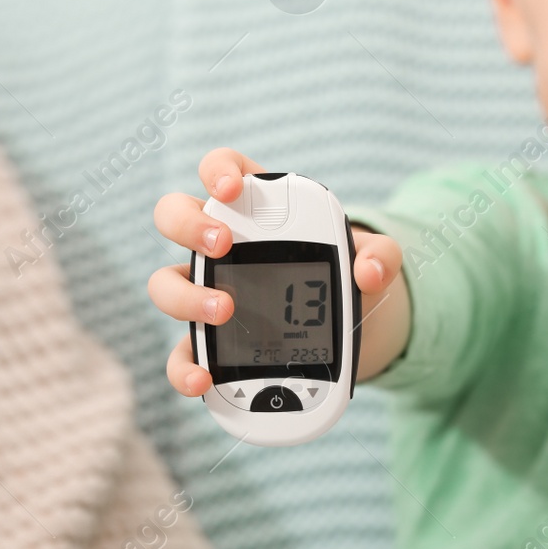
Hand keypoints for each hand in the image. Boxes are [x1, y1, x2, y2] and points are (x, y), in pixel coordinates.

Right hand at [148, 148, 404, 397]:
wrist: (349, 324)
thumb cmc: (349, 271)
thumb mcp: (374, 259)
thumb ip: (381, 256)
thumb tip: (369, 272)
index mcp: (256, 208)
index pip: (222, 169)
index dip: (217, 170)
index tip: (229, 189)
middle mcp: (218, 245)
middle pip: (174, 215)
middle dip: (189, 225)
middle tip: (222, 245)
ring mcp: (206, 291)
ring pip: (165, 284)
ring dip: (186, 296)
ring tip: (224, 309)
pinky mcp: (209, 341)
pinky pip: (183, 353)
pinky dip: (184, 367)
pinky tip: (202, 379)